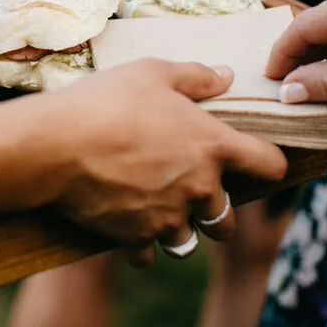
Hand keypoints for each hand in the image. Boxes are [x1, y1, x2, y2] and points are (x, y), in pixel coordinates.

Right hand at [40, 61, 287, 265]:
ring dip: (179, 230)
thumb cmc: (107, 102)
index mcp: (213, 146)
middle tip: (192, 191)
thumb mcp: (152, 73)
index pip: (270, 164)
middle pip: (228, 220)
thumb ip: (195, 76)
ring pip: (189, 244)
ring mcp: (167, 219)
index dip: (269, 161)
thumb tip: (226, 76)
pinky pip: (147, 253)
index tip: (256, 158)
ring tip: (157, 210)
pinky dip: (139, 242)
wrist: (56, 146)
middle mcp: (198, 189)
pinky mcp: (135, 237)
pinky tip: (125, 220)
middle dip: (215, 211)